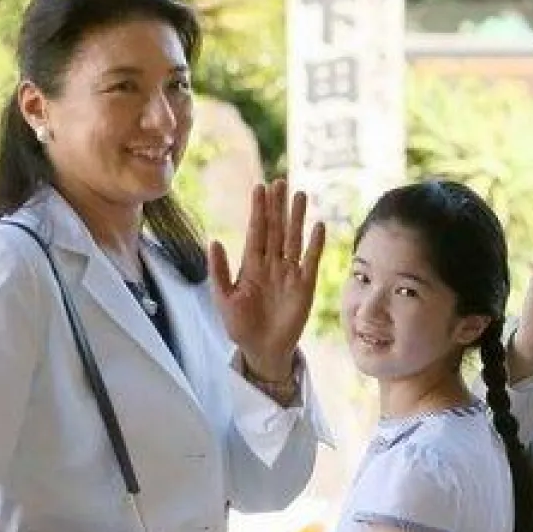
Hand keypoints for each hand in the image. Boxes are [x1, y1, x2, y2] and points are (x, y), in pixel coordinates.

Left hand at [209, 179, 325, 380]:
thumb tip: (214, 241)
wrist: (263, 350)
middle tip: (280, 182)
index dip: (258, 210)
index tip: (260, 188)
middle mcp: (271, 264)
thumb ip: (219, 271)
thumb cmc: (240, 326)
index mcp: (251, 265)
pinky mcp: (305, 286)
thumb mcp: (224, 299)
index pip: (256, 231)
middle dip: (278, 206)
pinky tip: (318, 226)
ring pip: (294, 238)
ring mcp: (289, 273)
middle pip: (276, 229)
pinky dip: (315, 244)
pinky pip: (311, 260)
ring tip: (300, 194)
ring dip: (297, 217)